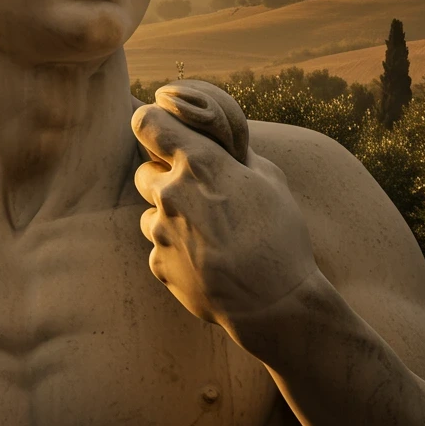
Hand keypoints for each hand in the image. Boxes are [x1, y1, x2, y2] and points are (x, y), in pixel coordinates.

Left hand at [131, 84, 319, 339]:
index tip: (164, 132)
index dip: (153, 125)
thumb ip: (234, 156)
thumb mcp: (269, 179)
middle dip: (165, 179)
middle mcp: (171, 191)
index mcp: (199, 163)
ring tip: (211, 236)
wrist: (275, 303)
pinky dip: (177, 252)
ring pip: (151, 214)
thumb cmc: (279, 235)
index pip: (147, 122)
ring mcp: (159, 230)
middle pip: (145, 172)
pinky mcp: (158, 264)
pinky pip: (159, 249)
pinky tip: (208, 261)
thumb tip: (220, 143)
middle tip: (200, 196)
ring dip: (171, 218)